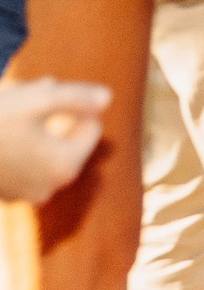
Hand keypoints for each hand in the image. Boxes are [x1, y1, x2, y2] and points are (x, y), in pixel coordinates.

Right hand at [0, 78, 110, 204]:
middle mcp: (50, 187)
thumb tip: (107, 99)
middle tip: (29, 95)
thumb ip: (77, 98)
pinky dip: (17, 148)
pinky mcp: (4, 195)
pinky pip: (23, 165)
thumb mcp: (38, 99)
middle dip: (54, 117)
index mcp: (65, 165)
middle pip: (67, 139)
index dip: (73, 105)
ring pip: (44, 152)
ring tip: (12, 113)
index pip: (91, 126)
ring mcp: (25, 195)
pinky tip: (1, 132)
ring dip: (35, 131)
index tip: (44, 94)